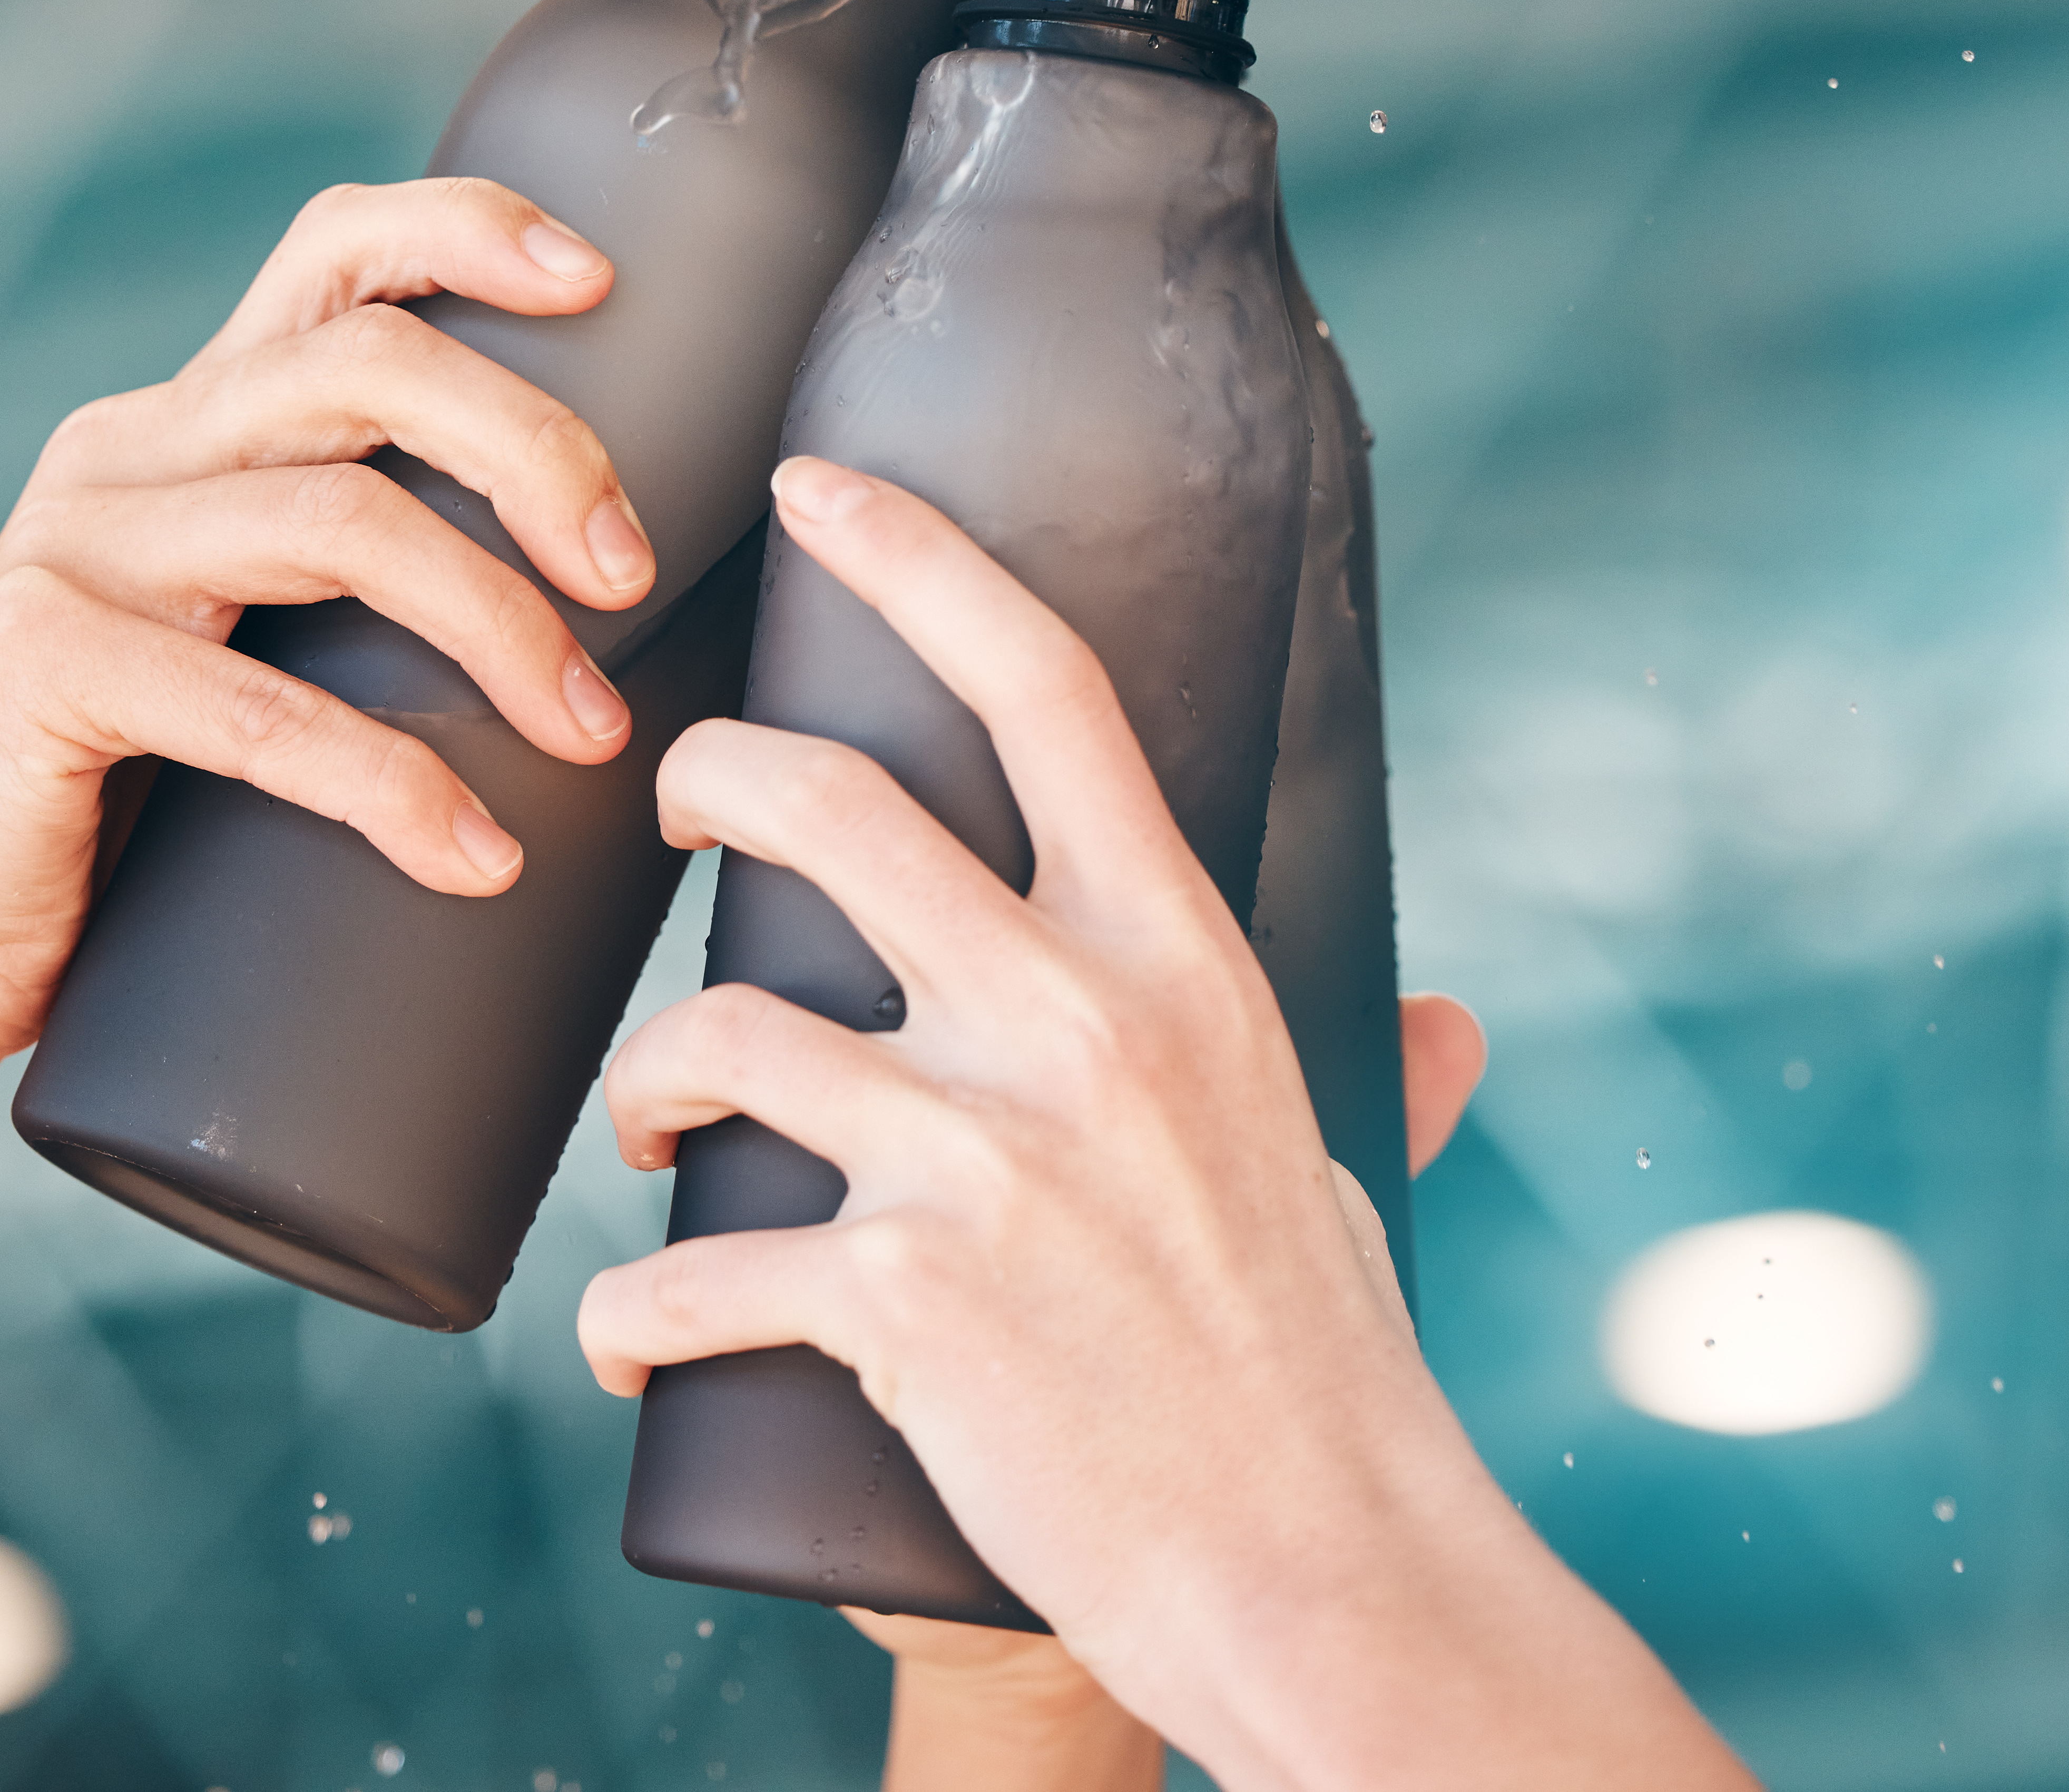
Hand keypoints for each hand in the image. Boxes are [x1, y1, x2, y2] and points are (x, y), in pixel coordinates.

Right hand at [0, 176, 657, 1084]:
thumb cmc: (112, 834)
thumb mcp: (243, 666)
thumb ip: (344, 604)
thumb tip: (587, 615)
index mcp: (181, 429)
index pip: (329, 255)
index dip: (468, 232)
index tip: (601, 283)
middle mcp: (124, 455)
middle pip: (369, 363)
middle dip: (534, 447)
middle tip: (629, 573)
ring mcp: (71, 550)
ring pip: (341, 520)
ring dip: (499, 626)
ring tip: (590, 737)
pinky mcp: (39, 663)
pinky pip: (260, 709)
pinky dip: (393, 786)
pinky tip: (475, 858)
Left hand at [577, 457, 1754, 1791]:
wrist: (1321, 1574)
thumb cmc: (1325, 1372)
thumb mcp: (1342, 1170)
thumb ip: (1367, 1073)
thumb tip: (1443, 1019)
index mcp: (1178, 958)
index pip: (1043, 686)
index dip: (915, 561)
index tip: (814, 494)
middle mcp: (1077, 1023)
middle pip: (826, 804)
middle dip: (708, 778)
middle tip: (666, 810)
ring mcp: (982, 1157)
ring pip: (719, 1037)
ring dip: (645, 1086)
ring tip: (649, 1139)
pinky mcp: (904, 1300)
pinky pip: (694, 1275)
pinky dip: (632, 1315)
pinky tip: (624, 1344)